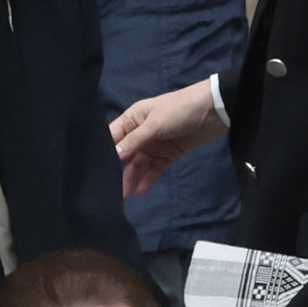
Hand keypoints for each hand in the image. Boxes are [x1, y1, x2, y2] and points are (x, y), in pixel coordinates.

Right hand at [112, 80, 223, 197]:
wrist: (213, 111)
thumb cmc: (179, 110)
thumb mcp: (154, 124)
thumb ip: (135, 141)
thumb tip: (114, 155)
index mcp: (133, 118)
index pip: (113, 136)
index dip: (104, 151)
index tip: (94, 169)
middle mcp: (141, 132)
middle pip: (125, 153)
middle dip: (116, 169)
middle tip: (107, 189)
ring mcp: (155, 144)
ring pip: (139, 163)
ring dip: (131, 177)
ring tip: (123, 196)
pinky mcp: (169, 153)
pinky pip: (155, 168)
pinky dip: (149, 178)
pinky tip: (140, 191)